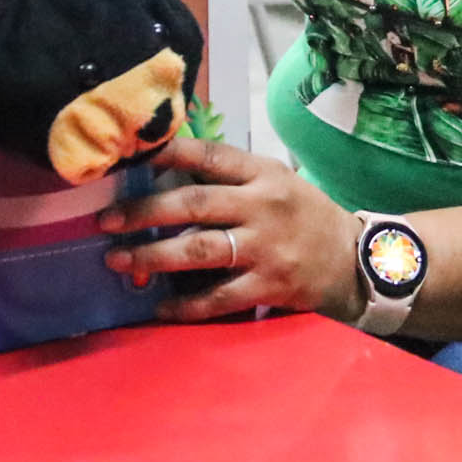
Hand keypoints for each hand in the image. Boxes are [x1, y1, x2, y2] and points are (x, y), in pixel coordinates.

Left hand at [96, 135, 364, 321]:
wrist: (354, 260)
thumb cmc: (304, 216)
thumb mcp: (276, 182)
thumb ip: (231, 176)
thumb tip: (166, 168)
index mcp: (263, 175)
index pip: (212, 155)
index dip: (170, 154)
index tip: (132, 156)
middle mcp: (263, 207)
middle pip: (194, 204)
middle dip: (144, 212)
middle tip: (107, 221)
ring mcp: (265, 248)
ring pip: (199, 250)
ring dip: (153, 256)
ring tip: (119, 261)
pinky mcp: (269, 286)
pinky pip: (219, 298)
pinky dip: (186, 306)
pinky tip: (160, 308)